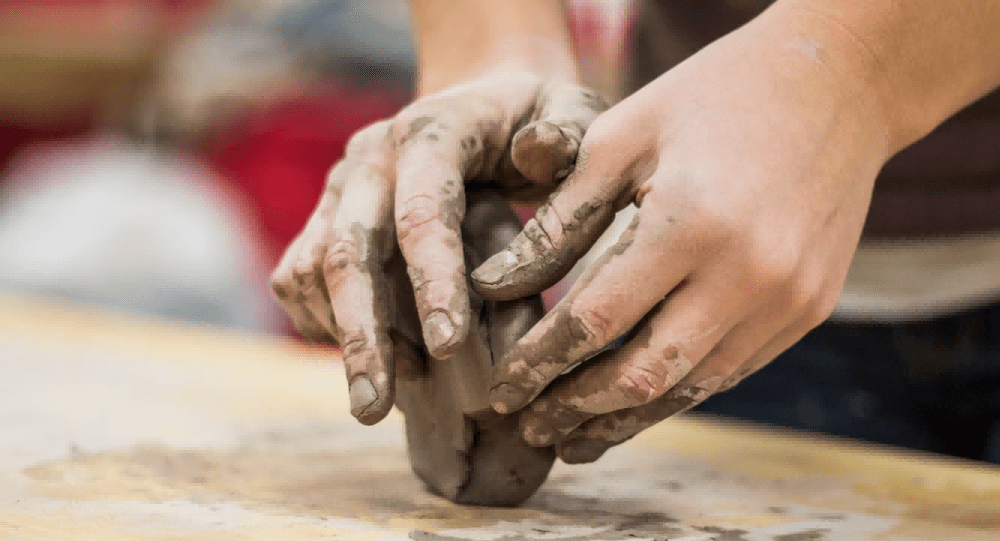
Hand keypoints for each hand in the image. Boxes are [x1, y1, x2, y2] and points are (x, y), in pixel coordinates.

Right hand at [270, 72, 605, 424]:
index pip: (422, 213)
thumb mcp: (571, 111)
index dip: (432, 283)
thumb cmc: (537, 119)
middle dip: (362, 335)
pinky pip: (299, 277)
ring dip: (343, 337)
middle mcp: (371, 159)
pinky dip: (323, 324)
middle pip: (348, 251)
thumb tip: (535, 154)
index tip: (450, 350)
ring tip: (385, 394)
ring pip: (312, 270)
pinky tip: (372, 357)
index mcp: (432, 133)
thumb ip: (566, 135)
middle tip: (372, 409)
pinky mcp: (324, 216)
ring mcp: (340, 188)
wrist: (482, 103)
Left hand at [471, 15, 891, 461]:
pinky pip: (731, 370)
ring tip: (574, 438)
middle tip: (529, 427)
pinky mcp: (810, 309)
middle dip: (575, 410)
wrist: (837, 84)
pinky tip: (638, 401)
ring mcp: (787, 300)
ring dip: (626, 418)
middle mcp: (747, 275)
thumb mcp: (622, 136)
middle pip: (642, 374)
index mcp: (690, 223)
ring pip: (691, 388)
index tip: (500, 388)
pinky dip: (678, 390)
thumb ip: (560, 218)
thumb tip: (495, 286)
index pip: (594, 320)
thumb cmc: (713, 98)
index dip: (539, 364)